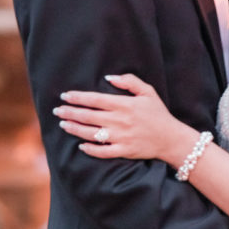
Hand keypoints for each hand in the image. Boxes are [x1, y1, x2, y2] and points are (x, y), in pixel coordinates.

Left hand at [54, 74, 192, 162]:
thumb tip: (108, 77)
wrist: (171, 138)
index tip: (65, 96)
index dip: (77, 97)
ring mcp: (121, 137)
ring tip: (63, 125)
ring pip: (91, 133)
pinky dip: (90, 149)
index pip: (94, 99)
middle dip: (70, 113)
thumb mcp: (147, 92)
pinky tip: (81, 145)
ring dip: (75, 129)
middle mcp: (119, 120)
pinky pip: (103, 151)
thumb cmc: (158, 113)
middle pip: (88, 116)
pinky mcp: (123, 150)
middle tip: (57, 111)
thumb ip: (129, 81)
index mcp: (124, 105)